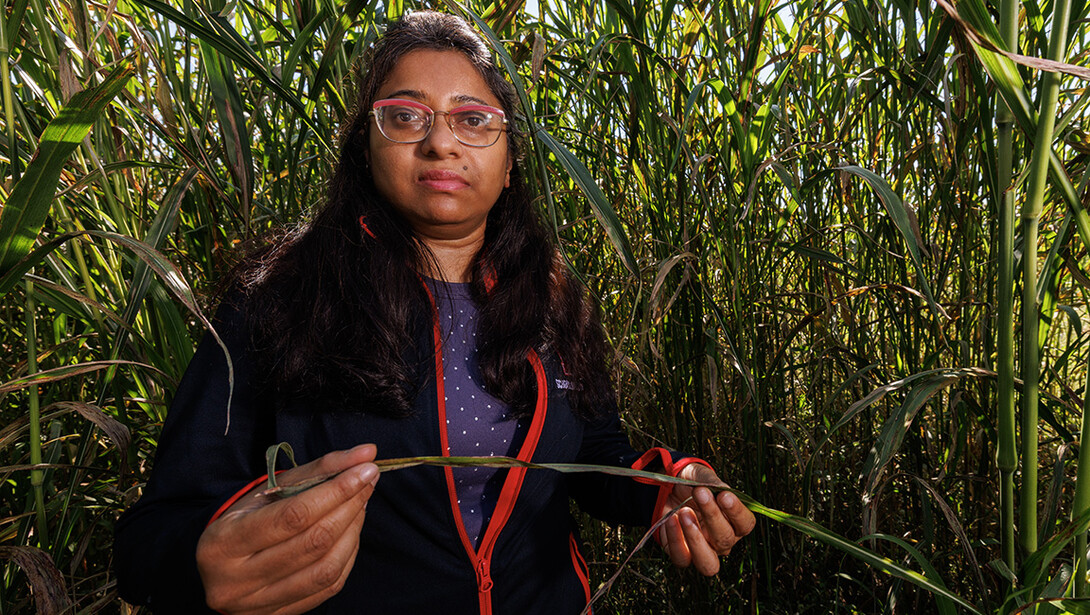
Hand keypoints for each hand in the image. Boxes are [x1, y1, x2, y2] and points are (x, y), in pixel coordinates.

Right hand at [196, 443, 379, 614]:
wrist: (218, 567)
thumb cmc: (245, 520)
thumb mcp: (269, 489)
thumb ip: (317, 469)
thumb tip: (366, 453)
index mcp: (224, 542)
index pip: (293, 515)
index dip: (336, 491)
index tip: (364, 469)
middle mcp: (237, 580)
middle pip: (313, 542)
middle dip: (350, 505)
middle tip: (368, 480)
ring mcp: (257, 604)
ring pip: (325, 568)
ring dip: (354, 531)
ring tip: (361, 504)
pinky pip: (327, 587)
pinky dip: (348, 555)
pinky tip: (352, 532)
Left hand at [658, 464, 754, 575]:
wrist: (667, 488)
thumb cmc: (691, 484)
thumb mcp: (700, 475)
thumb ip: (711, 481)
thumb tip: (718, 489)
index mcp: (734, 522)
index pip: (746, 524)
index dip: (737, 512)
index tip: (724, 495)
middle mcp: (722, 541)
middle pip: (725, 539)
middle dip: (712, 515)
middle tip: (700, 493)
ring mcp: (702, 551)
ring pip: (708, 564)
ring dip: (696, 539)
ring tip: (684, 512)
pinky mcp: (681, 555)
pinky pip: (681, 558)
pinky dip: (675, 538)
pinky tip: (670, 518)